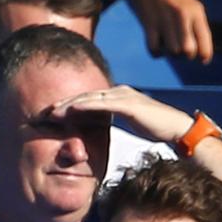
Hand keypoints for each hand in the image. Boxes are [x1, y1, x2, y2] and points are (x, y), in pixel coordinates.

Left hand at [50, 86, 193, 143]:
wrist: (178, 129)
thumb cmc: (155, 128)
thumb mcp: (128, 122)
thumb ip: (114, 119)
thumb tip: (97, 125)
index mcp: (118, 96)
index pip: (87, 99)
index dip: (68, 106)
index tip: (51, 114)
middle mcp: (119, 92)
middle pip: (84, 96)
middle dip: (63, 104)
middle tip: (43, 112)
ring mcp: (124, 96)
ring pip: (89, 99)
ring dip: (68, 105)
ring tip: (51, 112)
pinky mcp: (129, 105)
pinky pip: (102, 104)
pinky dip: (85, 106)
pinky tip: (70, 110)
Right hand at [121, 0, 212, 62]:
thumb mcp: (188, 7)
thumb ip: (195, 26)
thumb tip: (199, 53)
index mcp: (196, 12)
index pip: (205, 39)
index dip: (205, 55)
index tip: (203, 60)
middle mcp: (183, 16)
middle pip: (189, 51)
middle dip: (185, 55)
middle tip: (180, 49)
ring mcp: (166, 20)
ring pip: (173, 52)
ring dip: (169, 53)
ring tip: (167, 45)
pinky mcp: (149, 25)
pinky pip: (155, 50)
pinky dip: (156, 53)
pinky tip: (157, 45)